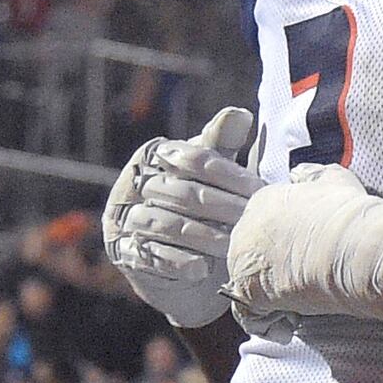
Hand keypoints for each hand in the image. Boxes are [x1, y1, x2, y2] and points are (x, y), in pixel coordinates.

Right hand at [103, 107, 259, 326]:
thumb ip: (221, 146)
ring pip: (165, 224)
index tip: (260, 191)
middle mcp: (133, 182)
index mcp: (155, 155)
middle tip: (252, 222)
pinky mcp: (123, 252)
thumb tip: (240, 114)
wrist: (185, 267)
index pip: (192, 157)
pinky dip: (178, 262)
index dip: (228, 173)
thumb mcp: (213, 175)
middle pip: (181, 191)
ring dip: (201, 236)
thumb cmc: (204, 209)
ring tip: (230, 246)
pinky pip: (149, 256)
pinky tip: (202, 268)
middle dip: (221, 207)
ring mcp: (123, 217)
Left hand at [224, 167, 382, 320]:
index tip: (307, 261)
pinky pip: (249, 315)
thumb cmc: (353, 216)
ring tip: (301, 304)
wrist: (360, 248)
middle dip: (272, 274)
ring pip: (248, 286)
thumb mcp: (335, 180)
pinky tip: (292, 323)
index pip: (262, 231)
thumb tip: (300, 176)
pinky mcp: (250, 291)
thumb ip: (312, 177)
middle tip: (304, 284)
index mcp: (263, 200)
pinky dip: (269, 324)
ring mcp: (244, 260)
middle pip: (250, 257)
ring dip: (270, 299)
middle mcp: (246, 227)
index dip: (285, 250)